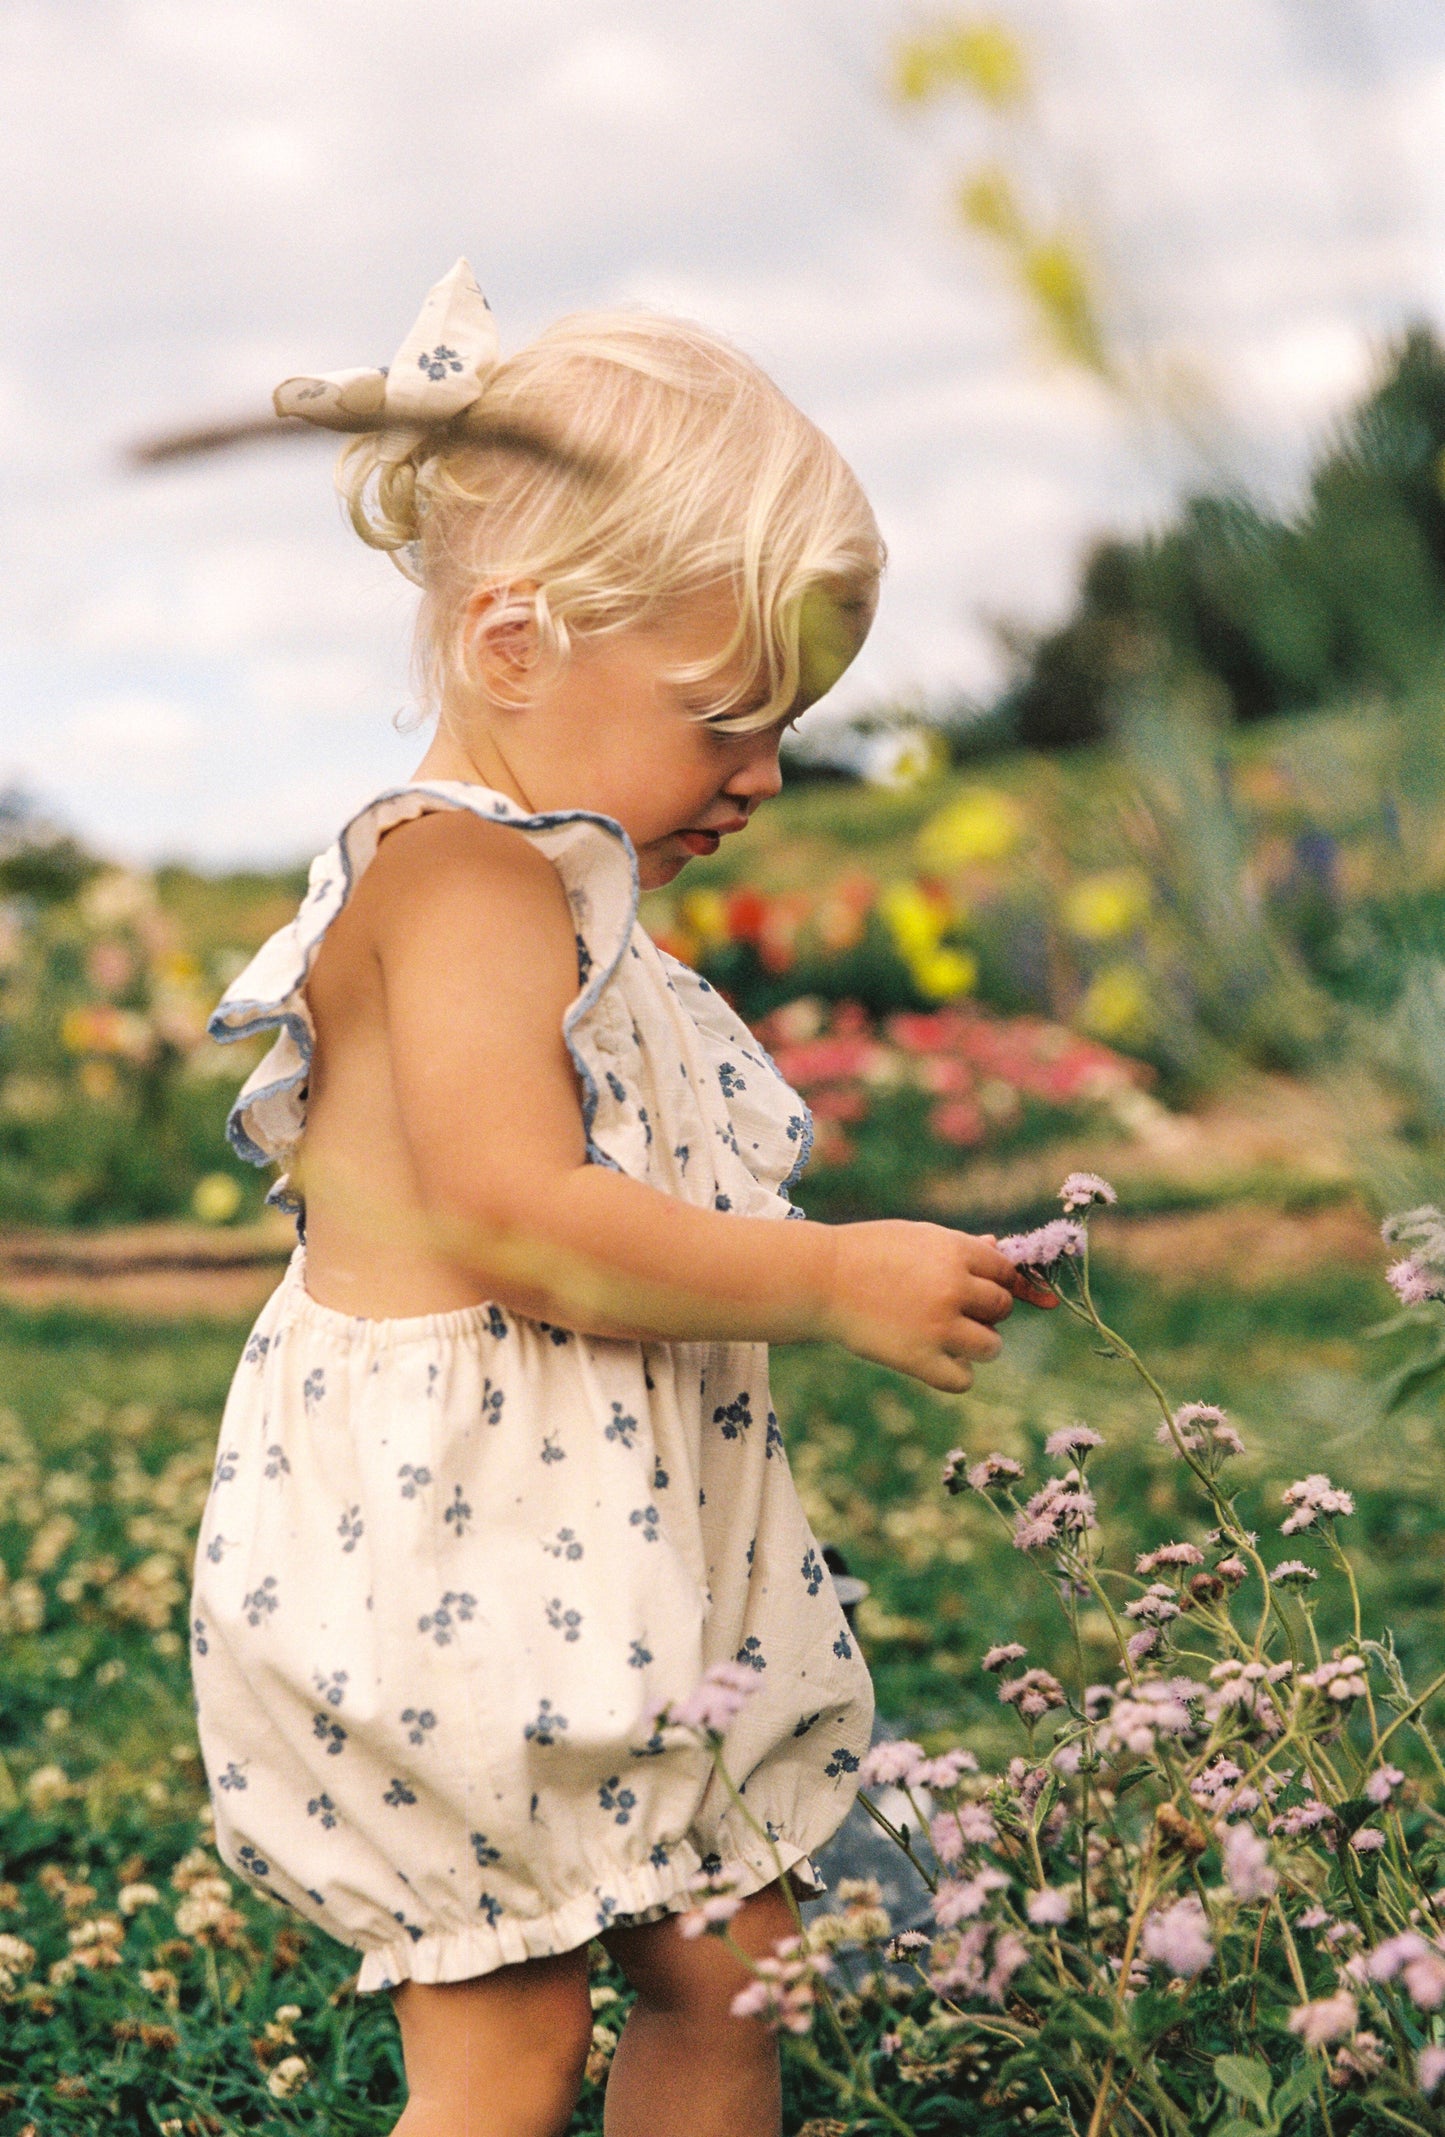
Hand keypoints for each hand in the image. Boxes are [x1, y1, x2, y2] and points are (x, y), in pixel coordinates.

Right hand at [825, 1221, 1051, 1391]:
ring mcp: (938, 1325)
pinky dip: (956, 1374)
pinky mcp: (918, 1359)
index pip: (1005, 1272)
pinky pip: (963, 1380)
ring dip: (978, 1345)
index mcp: (954, 1251)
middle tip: (956, 1312)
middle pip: (1002, 1308)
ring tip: (951, 1339)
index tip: (983, 1290)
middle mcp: (952, 1287)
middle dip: (987, 1312)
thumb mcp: (916, 1237)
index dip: (999, 1282)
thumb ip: (959, 1245)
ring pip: (991, 1346)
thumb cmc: (867, 1253)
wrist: (820, 1279)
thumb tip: (998, 1247)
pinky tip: (939, 1361)